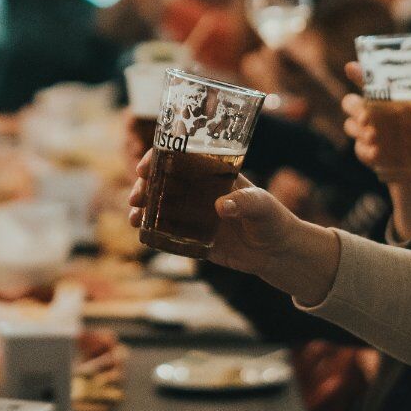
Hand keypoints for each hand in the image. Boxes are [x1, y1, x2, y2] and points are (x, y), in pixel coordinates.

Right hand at [127, 149, 340, 305]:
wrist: (276, 253)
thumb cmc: (272, 219)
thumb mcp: (262, 206)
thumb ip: (244, 202)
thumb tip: (221, 206)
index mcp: (211, 173)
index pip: (178, 157)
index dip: (156, 158)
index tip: (143, 168)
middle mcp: (198, 190)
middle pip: (161, 181)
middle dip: (142, 186)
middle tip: (136, 197)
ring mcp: (192, 213)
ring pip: (158, 205)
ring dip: (142, 208)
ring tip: (134, 217)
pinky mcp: (191, 237)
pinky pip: (165, 231)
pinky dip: (150, 230)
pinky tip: (141, 232)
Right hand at [342, 62, 410, 175]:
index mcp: (390, 100)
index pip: (369, 83)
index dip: (358, 73)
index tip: (351, 68)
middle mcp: (374, 114)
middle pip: (350, 102)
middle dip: (354, 108)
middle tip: (368, 118)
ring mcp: (366, 134)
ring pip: (349, 125)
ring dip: (358, 130)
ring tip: (375, 137)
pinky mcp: (366, 153)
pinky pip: (358, 149)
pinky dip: (366, 151)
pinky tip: (377, 154)